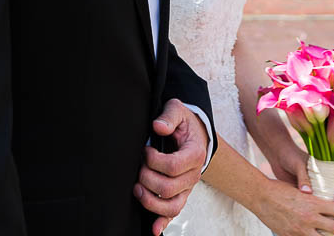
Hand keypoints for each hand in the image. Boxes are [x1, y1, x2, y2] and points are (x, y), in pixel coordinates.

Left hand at [138, 100, 206, 234]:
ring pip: (171, 206)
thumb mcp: (178, 110)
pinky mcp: (181, 195)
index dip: (154, 161)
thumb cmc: (184, 123)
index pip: (173, 166)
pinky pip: (174, 213)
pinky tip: (154, 229)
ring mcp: (187, 188)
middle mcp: (193, 175)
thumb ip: (168, 116)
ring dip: (150, 202)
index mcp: (194, 154)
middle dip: (147, 179)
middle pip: (168, 188)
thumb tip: (157, 127)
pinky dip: (163, 223)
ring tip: (137, 189)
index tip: (145, 151)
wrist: (196, 135)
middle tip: (139, 167)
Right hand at [251, 175, 333, 235]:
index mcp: (314, 203)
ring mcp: (300, 230)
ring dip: (325, 235)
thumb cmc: (280, 189)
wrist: (260, 196)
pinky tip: (308, 233)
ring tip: (322, 230)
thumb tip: (326, 203)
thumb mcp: (300, 190)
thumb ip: (314, 198)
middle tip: (333, 224)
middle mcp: (310, 217)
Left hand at [272, 145, 333, 231]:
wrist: (280, 158)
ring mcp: (320, 191)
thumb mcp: (298, 165)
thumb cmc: (291, 158)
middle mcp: (327, 183)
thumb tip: (307, 192)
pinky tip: (326, 228)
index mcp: (329, 172)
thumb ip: (303, 178)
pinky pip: (322, 210)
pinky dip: (326, 219)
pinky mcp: (311, 199)